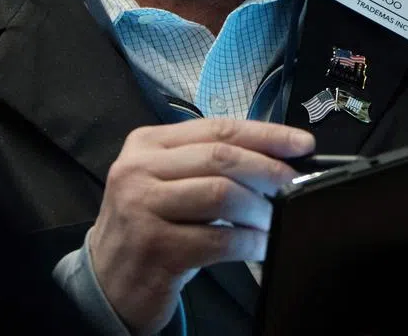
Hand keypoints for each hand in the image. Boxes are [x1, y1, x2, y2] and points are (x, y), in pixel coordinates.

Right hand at [88, 119, 314, 334]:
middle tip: (295, 182)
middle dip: (268, 169)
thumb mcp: (164, 182)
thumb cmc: (147, 226)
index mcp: (145, 143)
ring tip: (273, 219)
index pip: (216, 128)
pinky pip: (219, 240)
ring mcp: (143, 207)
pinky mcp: (156, 247)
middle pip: (221, 158)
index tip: (300, 144)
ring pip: (222, 195)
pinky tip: (260, 245)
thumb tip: (273, 157)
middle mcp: (139, 169)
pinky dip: (249, 242)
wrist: (107, 279)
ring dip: (259, 208)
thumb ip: (204, 163)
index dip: (265, 134)